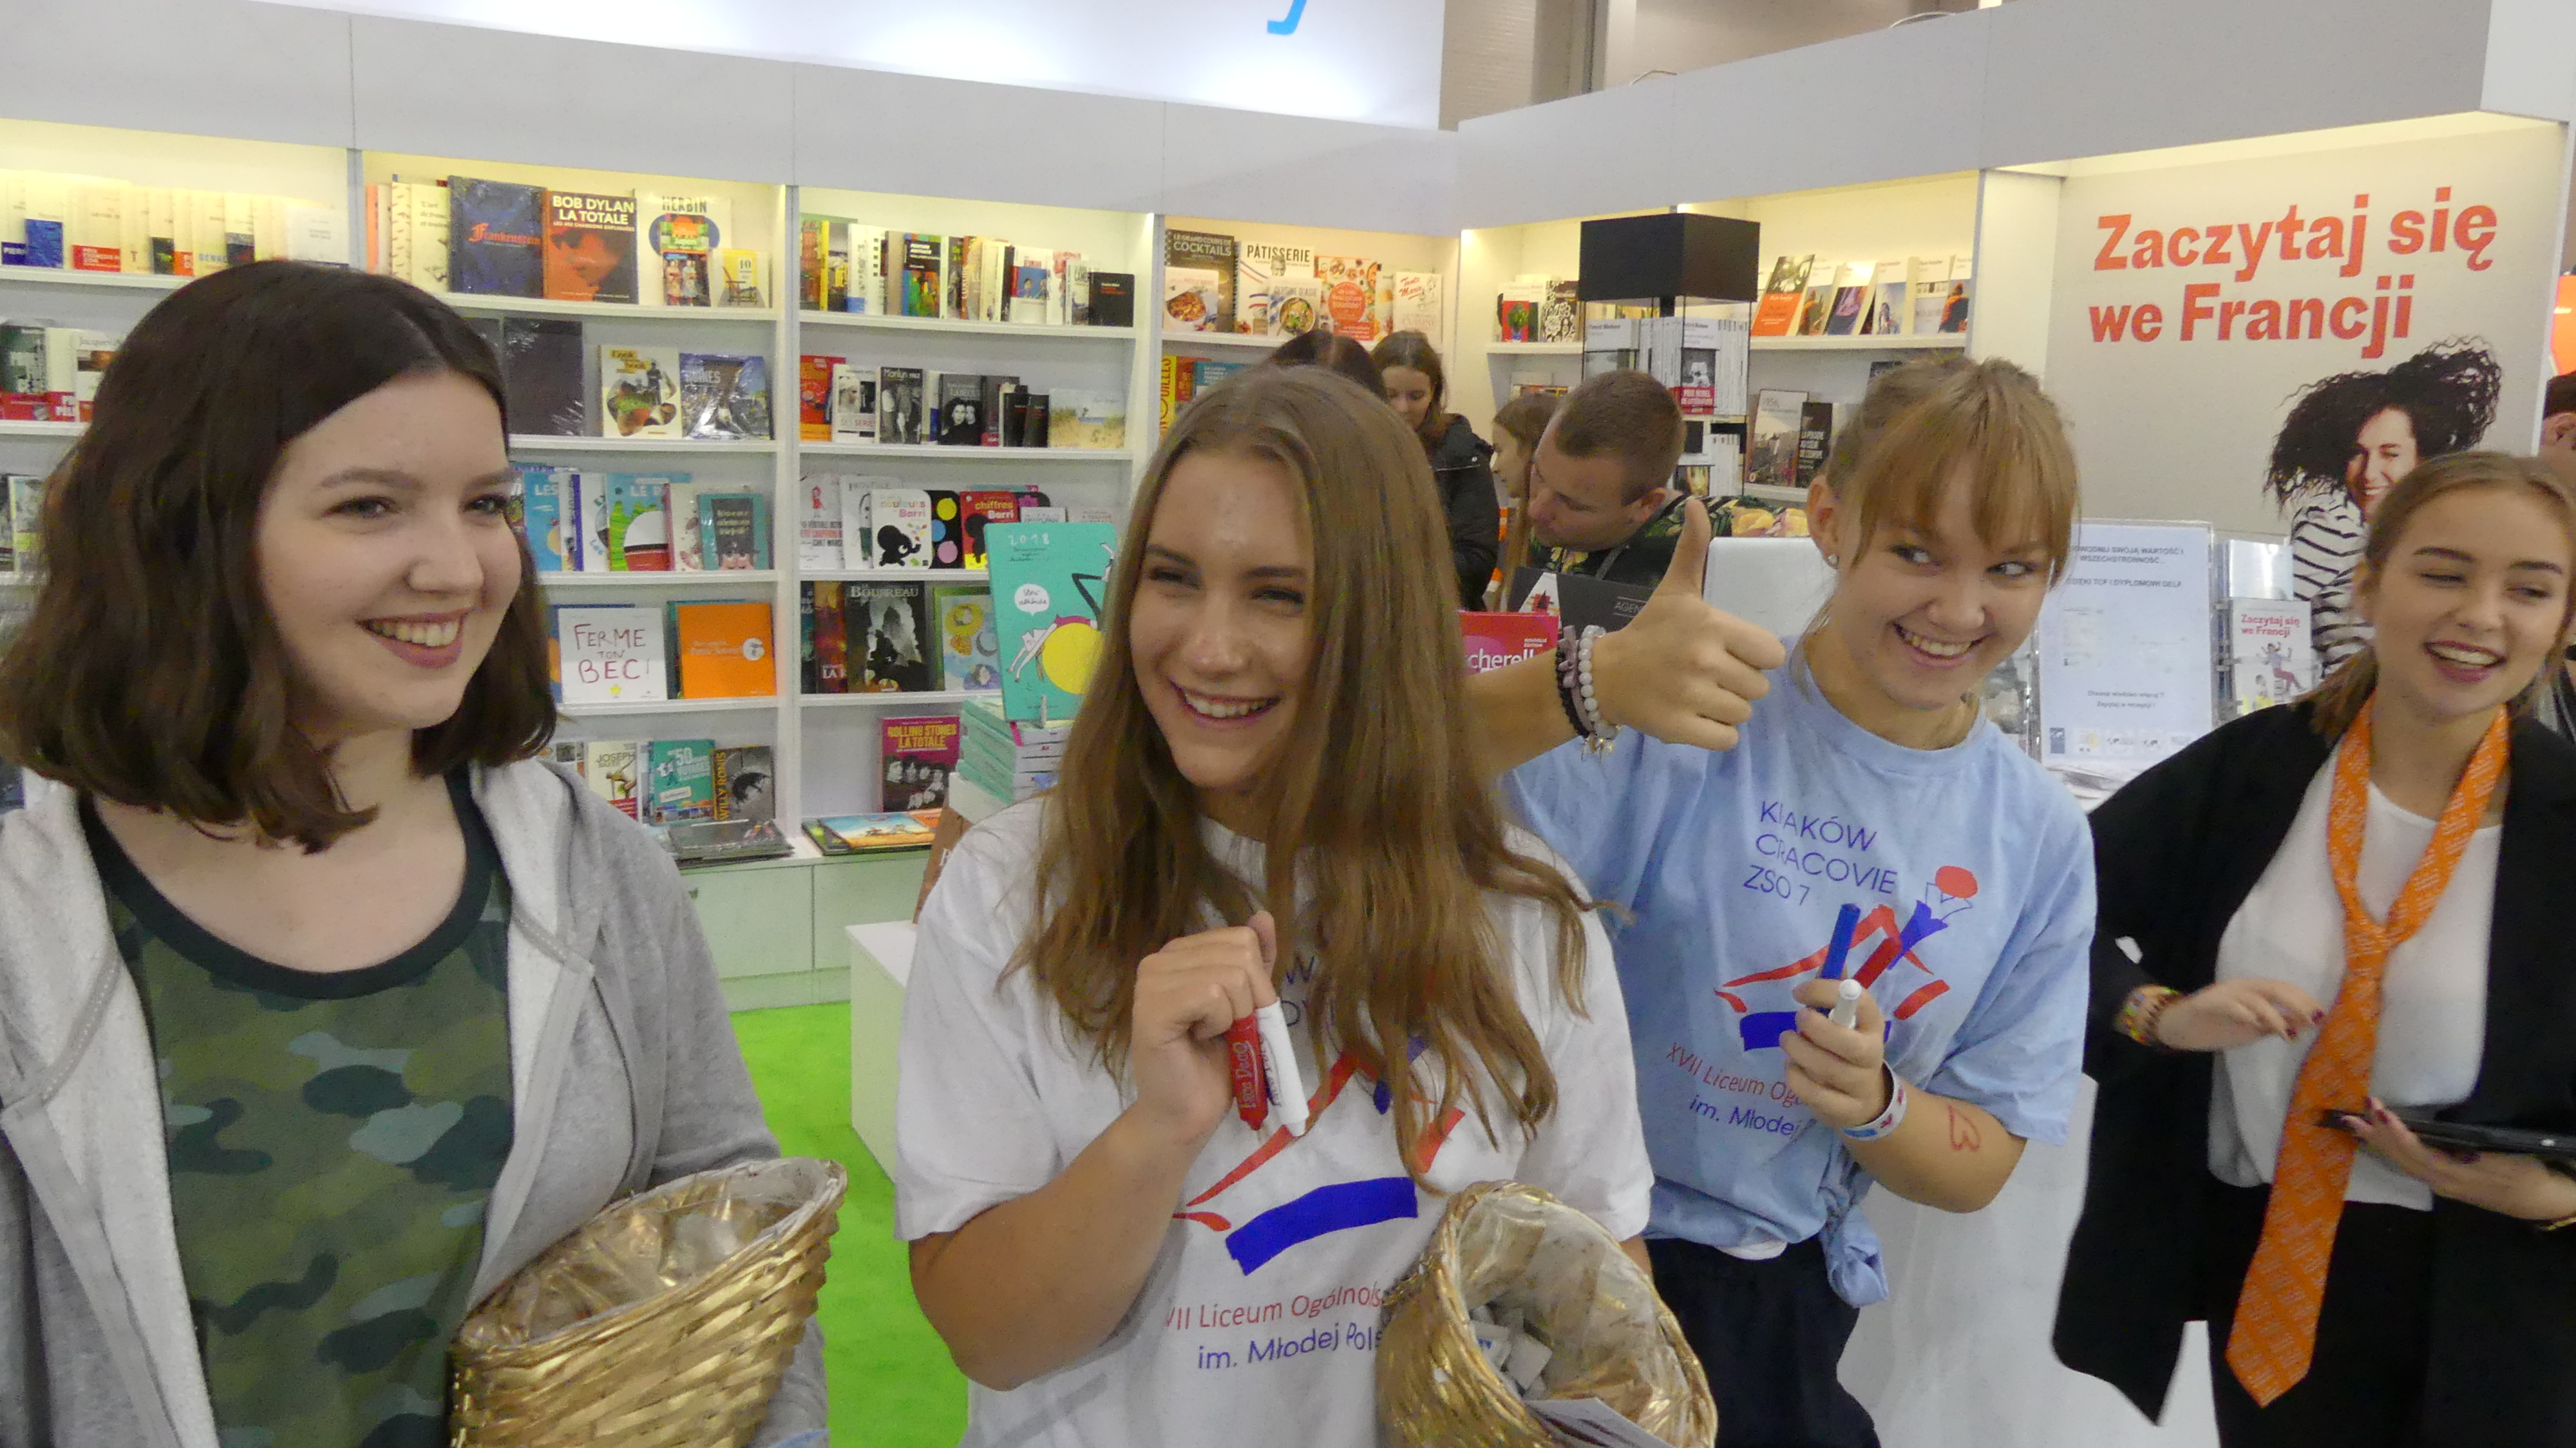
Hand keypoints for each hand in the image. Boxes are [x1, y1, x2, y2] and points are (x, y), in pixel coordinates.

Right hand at [1127, 913, 1277, 1148]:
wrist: (1187, 1113)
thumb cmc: (1216, 1063)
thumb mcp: (1246, 1004)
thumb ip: (1254, 962)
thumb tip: (1264, 916)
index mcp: (1182, 953)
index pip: (1243, 938)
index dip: (1258, 982)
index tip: (1239, 1015)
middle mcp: (1160, 959)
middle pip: (1241, 954)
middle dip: (1250, 1000)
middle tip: (1226, 1030)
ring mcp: (1151, 981)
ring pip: (1231, 975)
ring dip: (1235, 1016)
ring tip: (1208, 1036)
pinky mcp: (1150, 1008)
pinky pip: (1211, 995)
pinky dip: (1219, 1023)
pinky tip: (1197, 1039)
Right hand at [1589, 498, 1787, 751]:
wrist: (1604, 674)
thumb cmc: (1649, 631)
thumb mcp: (1674, 588)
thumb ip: (1692, 548)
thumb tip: (1694, 502)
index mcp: (1711, 625)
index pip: (1771, 653)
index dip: (1755, 655)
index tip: (1730, 652)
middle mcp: (1703, 661)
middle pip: (1759, 688)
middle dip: (1740, 684)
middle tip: (1711, 675)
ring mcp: (1691, 698)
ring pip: (1743, 714)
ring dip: (1727, 708)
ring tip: (1702, 695)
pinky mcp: (1680, 729)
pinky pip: (1726, 740)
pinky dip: (1716, 733)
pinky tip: (1697, 717)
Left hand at [1782, 978, 1889, 1130]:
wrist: (1865, 1100)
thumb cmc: (1846, 1048)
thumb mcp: (1846, 1020)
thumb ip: (1835, 993)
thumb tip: (1831, 958)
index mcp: (1872, 1025)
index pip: (1861, 1002)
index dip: (1828, 992)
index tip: (1799, 992)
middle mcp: (1871, 1055)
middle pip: (1849, 1044)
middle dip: (1816, 1030)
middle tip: (1796, 1020)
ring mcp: (1859, 1085)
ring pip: (1828, 1070)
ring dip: (1799, 1052)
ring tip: (1788, 1042)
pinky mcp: (1844, 1110)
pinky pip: (1817, 1096)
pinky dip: (1797, 1080)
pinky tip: (1792, 1068)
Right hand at [2153, 979, 2325, 1051]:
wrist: (2180, 1027)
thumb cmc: (2218, 1027)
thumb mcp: (2253, 1028)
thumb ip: (2275, 1024)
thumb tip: (2305, 1025)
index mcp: (2254, 990)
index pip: (2285, 988)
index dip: (2304, 999)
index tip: (2321, 1014)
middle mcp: (2243, 986)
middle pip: (2276, 989)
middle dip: (2297, 1004)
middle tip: (2314, 1020)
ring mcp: (2227, 993)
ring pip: (2257, 998)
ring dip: (2275, 1015)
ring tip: (2287, 1033)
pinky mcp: (2211, 1003)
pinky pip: (2233, 1006)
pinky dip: (2247, 1014)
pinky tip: (2257, 1026)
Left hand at [2339, 1098, 2575, 1222]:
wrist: (2540, 1200)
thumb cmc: (2523, 1172)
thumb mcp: (2498, 1156)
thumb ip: (2466, 1149)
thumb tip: (2440, 1134)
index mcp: (2452, 1175)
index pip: (2415, 1152)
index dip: (2396, 1132)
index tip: (2380, 1112)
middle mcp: (2440, 1182)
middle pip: (2401, 1158)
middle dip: (2376, 1135)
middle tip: (2350, 1116)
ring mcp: (2441, 1185)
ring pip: (2403, 1163)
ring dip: (2380, 1143)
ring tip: (2356, 1126)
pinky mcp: (2445, 1183)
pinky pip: (2411, 1166)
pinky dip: (2394, 1151)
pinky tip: (2381, 1142)